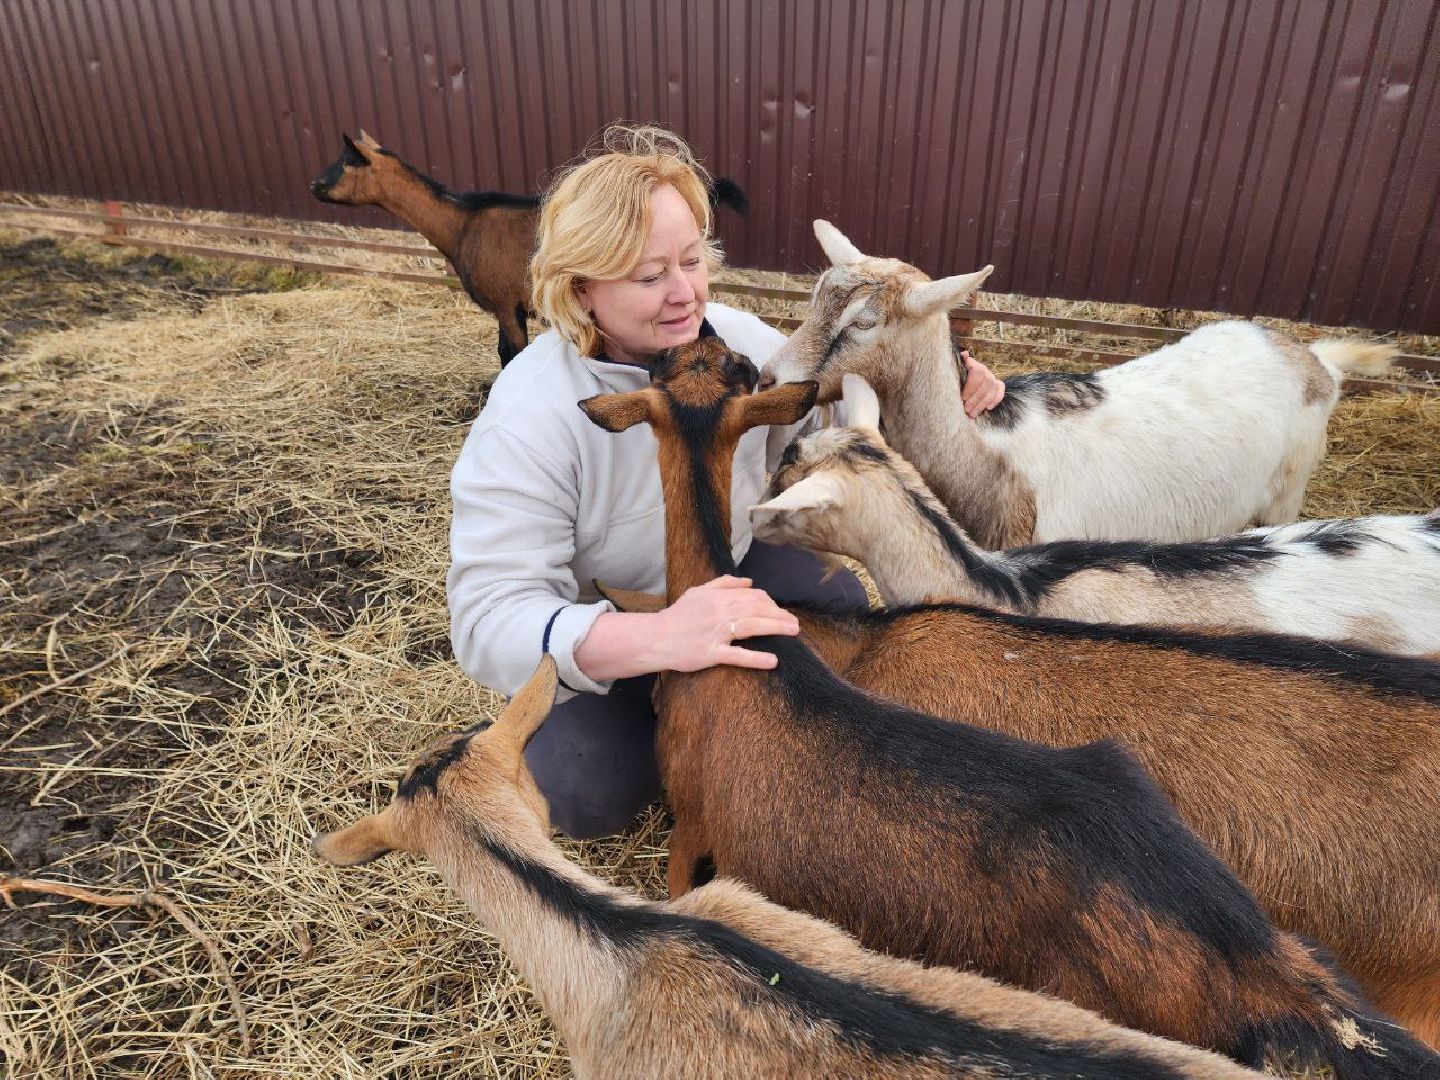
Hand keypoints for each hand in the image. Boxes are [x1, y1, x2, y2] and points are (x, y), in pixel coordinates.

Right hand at [653, 575, 800, 671]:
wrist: (655, 638)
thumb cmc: (678, 615)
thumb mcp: (698, 592)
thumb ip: (723, 584)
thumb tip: (749, 581)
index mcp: (717, 597)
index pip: (752, 595)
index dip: (770, 603)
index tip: (779, 612)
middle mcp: (718, 612)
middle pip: (756, 609)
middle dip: (779, 615)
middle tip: (794, 624)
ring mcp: (715, 634)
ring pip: (751, 626)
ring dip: (775, 628)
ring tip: (793, 632)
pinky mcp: (710, 654)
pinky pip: (737, 656)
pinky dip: (756, 658)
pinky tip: (773, 661)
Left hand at [960, 351, 1005, 417]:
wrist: (965, 384)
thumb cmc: (958, 380)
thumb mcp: (956, 374)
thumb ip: (960, 366)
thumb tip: (964, 353)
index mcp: (974, 365)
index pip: (977, 372)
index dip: (971, 386)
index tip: (963, 398)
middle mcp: (985, 370)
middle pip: (986, 382)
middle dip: (976, 397)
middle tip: (967, 409)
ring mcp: (993, 377)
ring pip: (992, 389)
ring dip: (982, 403)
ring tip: (973, 413)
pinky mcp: (998, 385)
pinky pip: (1000, 392)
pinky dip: (995, 400)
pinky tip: (988, 408)